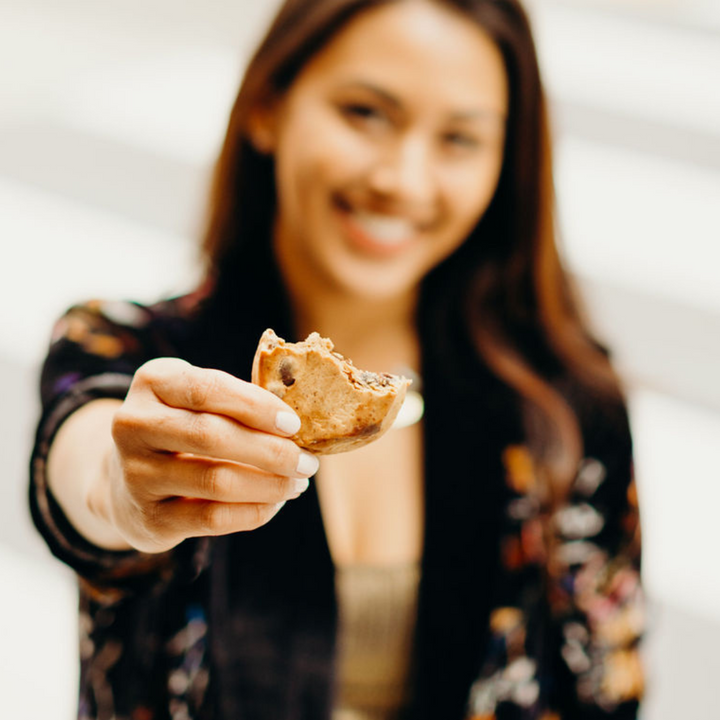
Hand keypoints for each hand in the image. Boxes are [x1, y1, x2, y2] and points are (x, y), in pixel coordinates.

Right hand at [100, 357, 318, 552]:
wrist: (124, 483)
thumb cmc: (181, 429)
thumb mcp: (195, 401)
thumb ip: (236, 403)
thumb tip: (300, 428)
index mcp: (152, 382)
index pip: (208, 389)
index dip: (256, 406)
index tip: (294, 424)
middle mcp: (133, 424)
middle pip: (213, 437)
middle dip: (272, 452)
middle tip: (308, 462)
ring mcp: (135, 474)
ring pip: (217, 481)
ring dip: (270, 485)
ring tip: (298, 483)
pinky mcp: (148, 517)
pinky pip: (213, 519)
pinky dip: (254, 512)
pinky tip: (274, 504)